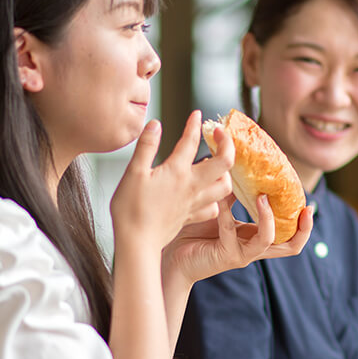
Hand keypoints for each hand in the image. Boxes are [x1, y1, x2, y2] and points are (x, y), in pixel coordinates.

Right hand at [110, 111, 234, 250]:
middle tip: (219, 135)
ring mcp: (194, 203)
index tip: (197, 114)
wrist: (137, 243)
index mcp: (177, 172)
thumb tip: (155, 124)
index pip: (191, 141)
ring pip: (225, 187)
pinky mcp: (190, 217)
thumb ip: (146, 147)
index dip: (195, 124)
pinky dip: (216, 200)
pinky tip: (209, 196)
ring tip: (218, 165)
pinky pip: (213, 209)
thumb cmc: (131, 209)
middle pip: (224, 163)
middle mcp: (191, 186)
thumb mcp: (133, 173)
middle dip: (226, 144)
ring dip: (226, 173)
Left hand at [163, 193, 313, 283]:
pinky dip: (228, 213)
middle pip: (291, 246)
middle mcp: (254, 247)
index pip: (290, 235)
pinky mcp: (226, 256)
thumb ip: (230, 192)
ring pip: (268, 241)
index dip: (304, 224)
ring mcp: (242, 254)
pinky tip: (220, 199)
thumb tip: (234, 161)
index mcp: (255, 236)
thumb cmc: (193, 230)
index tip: (309, 205)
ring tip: (262, 197)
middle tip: (306, 208)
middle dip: (303, 229)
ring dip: (268, 217)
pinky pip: (232, 233)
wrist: (171, 254)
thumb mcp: (218, 207)